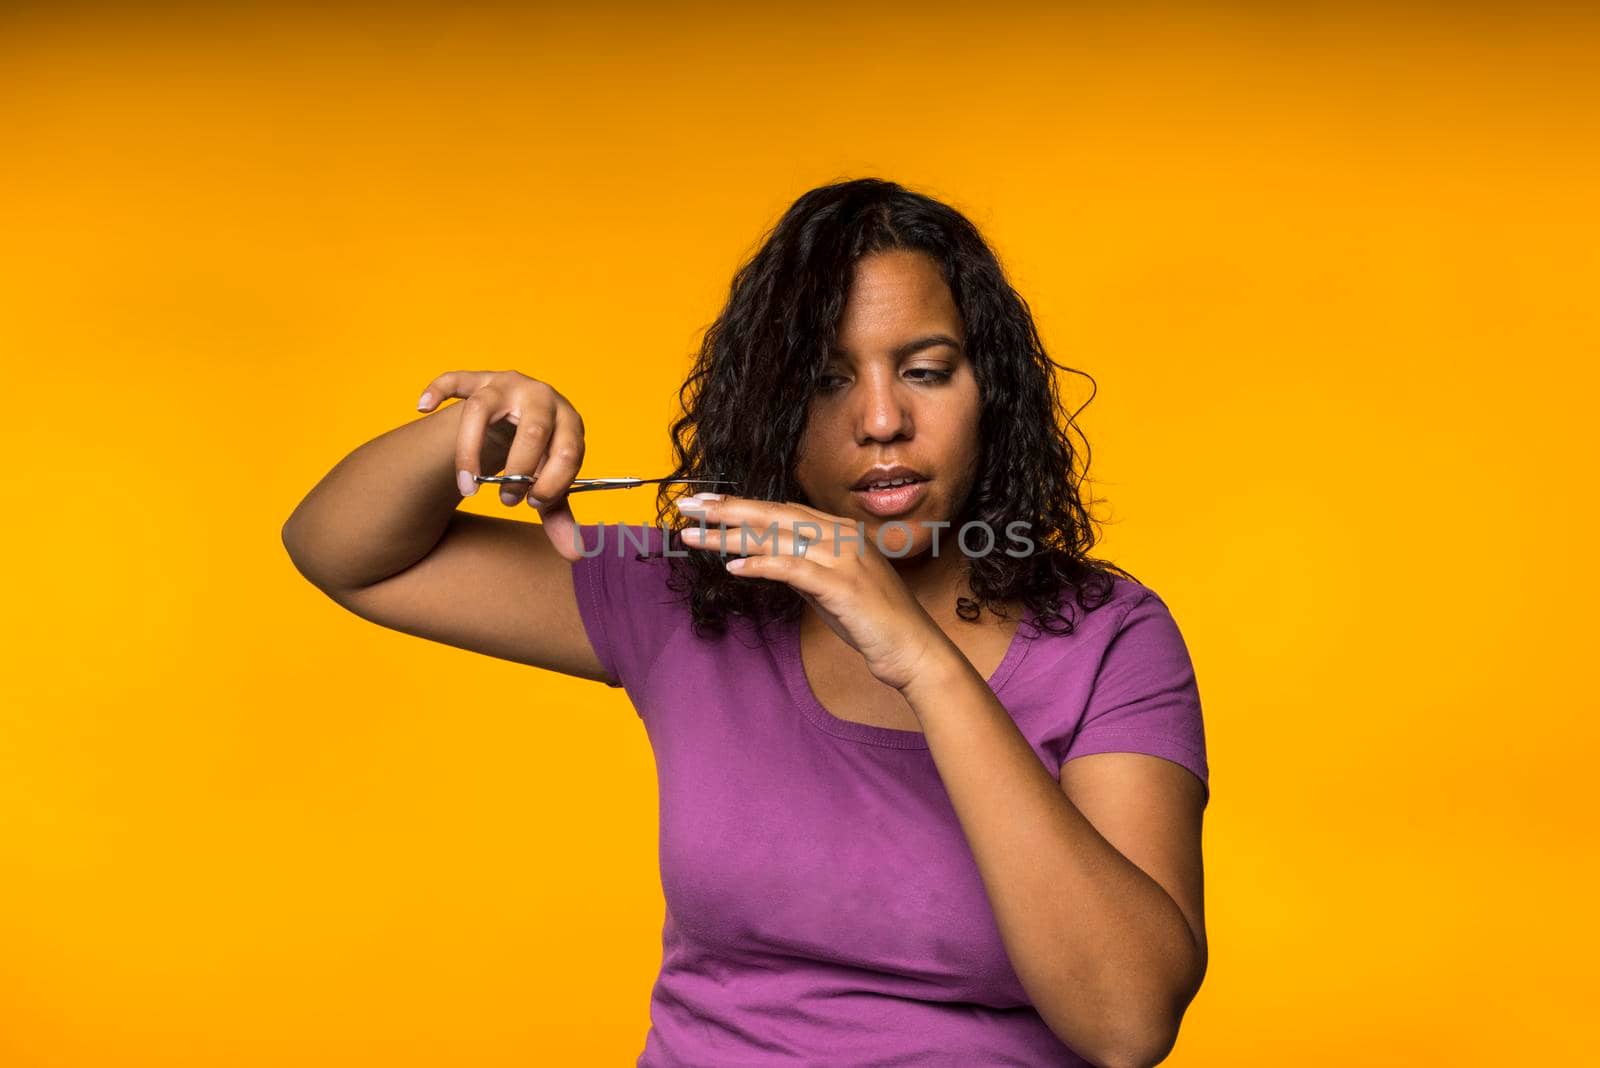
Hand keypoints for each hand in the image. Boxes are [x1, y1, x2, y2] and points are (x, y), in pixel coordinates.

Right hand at [415, 369, 587, 561]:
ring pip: (484, 408)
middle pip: (533, 429)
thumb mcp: (549, 482)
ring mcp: (507, 385)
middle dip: (520, 471)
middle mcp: (541, 396)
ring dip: (471, 451)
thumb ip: (558, 515)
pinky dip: (436, 390)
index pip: (569, 449)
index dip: (553, 481)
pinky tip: (422, 407)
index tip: (534, 504)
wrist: (518, 421)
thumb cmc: (539, 455)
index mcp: (569, 420)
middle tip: (508, 500)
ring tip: (468, 486)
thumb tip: (575, 555)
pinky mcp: (478, 380)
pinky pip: (453, 380)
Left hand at [676, 494, 949, 691]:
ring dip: (733, 536)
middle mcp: (843, 537)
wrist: (914, 650)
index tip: (707, 504)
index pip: (783, 511)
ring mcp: (845, 559)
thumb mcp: (832, 589)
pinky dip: (762, 565)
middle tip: (689, 506)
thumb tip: (767, 561)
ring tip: (697, 536)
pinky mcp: (844, 586)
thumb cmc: (874, 623)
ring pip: (779, 537)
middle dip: (728, 510)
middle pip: (775, 515)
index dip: (743, 505)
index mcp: (841, 532)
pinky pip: (794, 568)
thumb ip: (805, 570)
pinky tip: (734, 567)